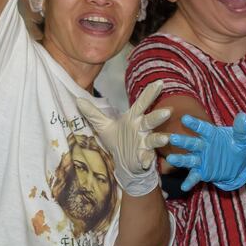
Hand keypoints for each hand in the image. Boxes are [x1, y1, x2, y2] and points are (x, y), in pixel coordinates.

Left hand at [76, 82, 171, 196]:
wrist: (124, 163)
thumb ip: (93, 114)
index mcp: (134, 118)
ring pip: (154, 139)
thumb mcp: (104, 127)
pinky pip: (147, 158)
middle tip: (167, 111)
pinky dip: (147, 160)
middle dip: (158, 116)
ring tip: (165, 139)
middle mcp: (142, 129)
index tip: (159, 83)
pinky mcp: (144, 157)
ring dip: (159, 139)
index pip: (142, 104)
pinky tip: (146, 162)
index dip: (150, 93)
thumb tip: (78, 100)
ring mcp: (144, 144)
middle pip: (151, 120)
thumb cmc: (119, 141)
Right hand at [166, 112, 245, 191]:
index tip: (185, 119)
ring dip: (180, 159)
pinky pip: (194, 177)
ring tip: (170, 159)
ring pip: (189, 159)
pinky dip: (189, 182)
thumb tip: (243, 116)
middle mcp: (203, 146)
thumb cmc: (239, 146)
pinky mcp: (202, 172)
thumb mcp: (243, 138)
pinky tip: (184, 187)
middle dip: (182, 141)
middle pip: (191, 143)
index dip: (194, 124)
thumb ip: (241, 129)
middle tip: (171, 138)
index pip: (202, 128)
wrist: (239, 164)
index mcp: (211, 135)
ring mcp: (201, 160)